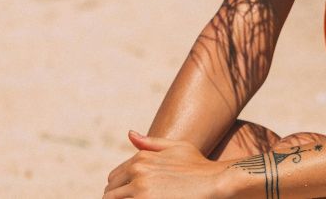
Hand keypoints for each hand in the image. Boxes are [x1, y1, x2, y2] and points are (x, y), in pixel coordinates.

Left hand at [104, 130, 228, 198]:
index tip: (131, 195)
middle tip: (136, 198)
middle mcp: (137, 172)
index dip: (119, 189)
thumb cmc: (199, 166)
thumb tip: (130, 133)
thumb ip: (151, 142)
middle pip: (109, 193)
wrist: (216, 181)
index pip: (113, 178)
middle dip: (118, 198)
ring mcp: (140, 190)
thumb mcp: (177, 147)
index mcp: (140, 158)